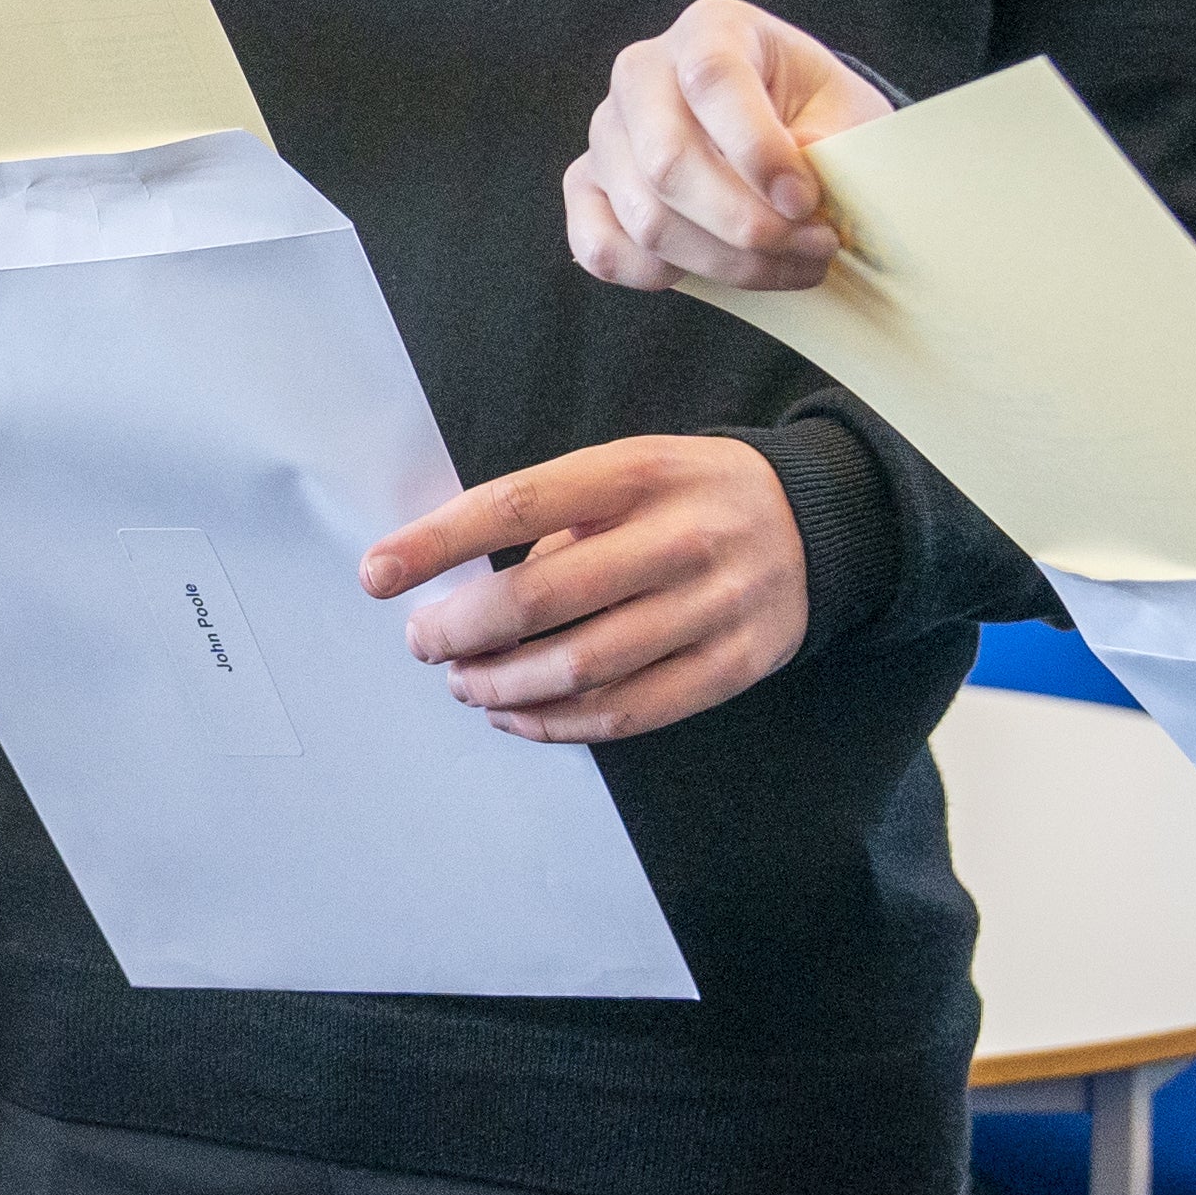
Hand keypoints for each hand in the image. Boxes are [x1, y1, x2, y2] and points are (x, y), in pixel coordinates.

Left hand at [358, 435, 808, 744]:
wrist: (818, 524)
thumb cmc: (690, 495)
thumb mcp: (630, 470)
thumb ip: (557, 518)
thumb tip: (463, 583)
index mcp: (638, 472)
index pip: (517, 504)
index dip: (437, 543)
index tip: (377, 573)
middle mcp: (678, 538)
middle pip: (541, 598)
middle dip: (460, 630)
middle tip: (422, 642)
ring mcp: (709, 608)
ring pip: (579, 668)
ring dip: (500, 686)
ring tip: (463, 682)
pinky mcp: (730, 667)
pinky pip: (626, 712)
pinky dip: (555, 724)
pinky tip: (516, 715)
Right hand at [568, 0, 894, 293]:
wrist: (783, 124)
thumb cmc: (815, 111)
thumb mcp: (843, 108)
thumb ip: (826, 142)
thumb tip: (790, 196)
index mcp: (710, 29)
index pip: (712, 79)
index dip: (759, 150)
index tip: (806, 201)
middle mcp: (642, 72)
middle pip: (668, 161)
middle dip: (746, 224)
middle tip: (813, 245)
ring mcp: (606, 132)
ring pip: (645, 218)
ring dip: (726, 261)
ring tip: (791, 263)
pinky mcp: (586, 186)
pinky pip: (599, 246)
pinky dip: (657, 275)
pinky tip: (715, 273)